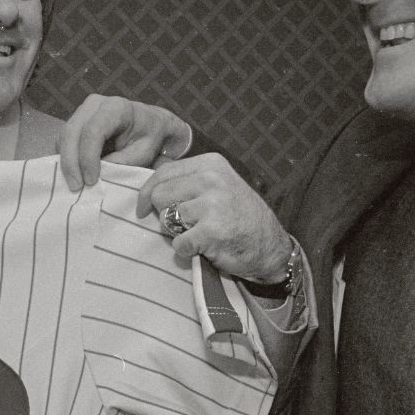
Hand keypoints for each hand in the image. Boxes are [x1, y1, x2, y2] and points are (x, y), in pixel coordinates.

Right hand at [59, 94, 190, 189]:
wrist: (148, 124)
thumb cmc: (149, 138)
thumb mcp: (143, 153)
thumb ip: (121, 162)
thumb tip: (97, 174)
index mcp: (117, 108)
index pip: (94, 131)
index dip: (88, 157)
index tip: (91, 180)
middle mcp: (95, 104)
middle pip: (72, 131)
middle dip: (71, 162)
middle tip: (76, 186)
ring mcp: (82, 111)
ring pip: (64, 136)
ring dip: (66, 162)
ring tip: (75, 185)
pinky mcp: (76, 121)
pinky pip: (63, 141)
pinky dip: (66, 159)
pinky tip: (74, 175)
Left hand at [139, 153, 291, 282]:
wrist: (272, 247)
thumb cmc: (240, 217)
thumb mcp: (220, 186)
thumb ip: (190, 182)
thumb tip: (149, 189)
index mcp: (211, 164)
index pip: (164, 172)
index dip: (147, 192)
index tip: (142, 208)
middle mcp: (212, 179)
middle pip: (159, 195)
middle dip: (165, 213)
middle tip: (184, 224)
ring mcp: (212, 204)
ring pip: (167, 219)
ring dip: (177, 232)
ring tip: (199, 233)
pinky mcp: (212, 231)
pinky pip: (178, 243)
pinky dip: (186, 250)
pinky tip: (204, 248)